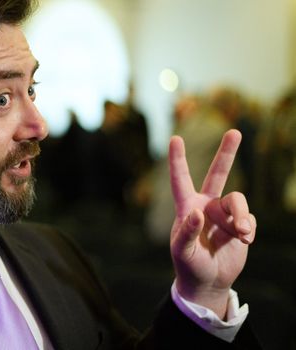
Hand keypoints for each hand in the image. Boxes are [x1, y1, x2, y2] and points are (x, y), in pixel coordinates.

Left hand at [169, 129, 255, 317]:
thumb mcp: (182, 251)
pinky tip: (244, 241)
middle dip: (227, 153)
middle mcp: (206, 205)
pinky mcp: (240, 225)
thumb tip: (196, 213)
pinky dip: (249, 230)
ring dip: (243, 216)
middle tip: (235, 131)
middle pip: (218, 174)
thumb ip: (187, 232)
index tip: (175, 138)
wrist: (209, 281)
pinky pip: (250, 220)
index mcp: (187, 207)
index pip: (181, 180)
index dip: (178, 159)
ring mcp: (224, 214)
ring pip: (239, 201)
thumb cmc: (188, 265)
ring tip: (242, 234)